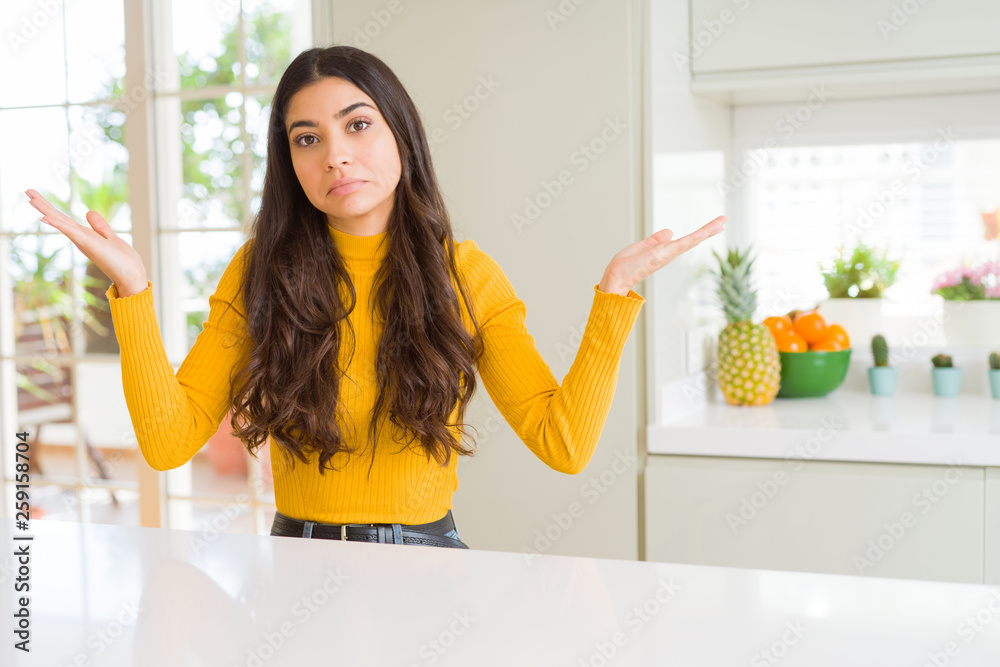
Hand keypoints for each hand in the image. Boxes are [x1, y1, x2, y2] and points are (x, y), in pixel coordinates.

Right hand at [25, 189, 148, 295]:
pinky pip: (70, 231)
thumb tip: (89, 212)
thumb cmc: (123, 261)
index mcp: (84, 235)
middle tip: (28, 191)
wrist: (132, 275)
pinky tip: (45, 217)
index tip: (36, 197)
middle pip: (58, 218)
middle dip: (43, 205)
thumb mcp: (110, 237)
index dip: (51, 208)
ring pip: (61, 222)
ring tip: (30, 198)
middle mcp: (80, 238)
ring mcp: (82, 241)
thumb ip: (99, 226)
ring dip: (45, 210)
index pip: (64, 219)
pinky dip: (58, 224)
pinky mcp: (88, 243)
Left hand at [602, 216, 727, 290]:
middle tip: (724, 220)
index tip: (712, 225)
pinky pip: (684, 243)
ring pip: (692, 240)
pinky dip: (696, 236)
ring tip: (722, 221)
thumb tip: (669, 231)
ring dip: (708, 230)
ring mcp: (669, 254)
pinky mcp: (665, 254)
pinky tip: (707, 230)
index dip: (699, 232)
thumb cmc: (625, 266)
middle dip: (709, 230)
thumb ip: (656, 239)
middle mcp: (670, 253)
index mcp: (665, 251)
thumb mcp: (642, 246)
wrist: (616, 277)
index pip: (686, 240)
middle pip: (694, 240)